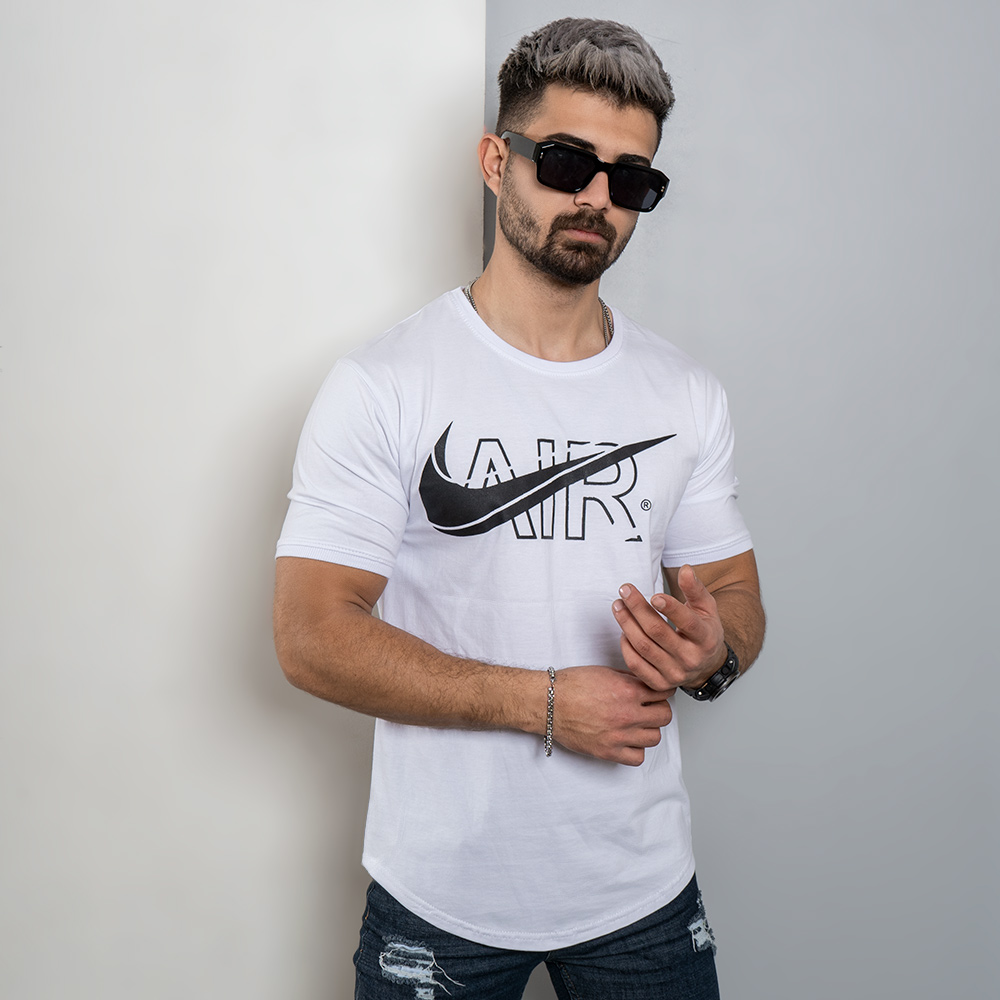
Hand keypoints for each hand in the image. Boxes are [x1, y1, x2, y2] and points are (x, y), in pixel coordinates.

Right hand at [552, 665, 671, 766]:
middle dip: (658, 710)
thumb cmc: (571, 686)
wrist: (549, 703)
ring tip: (636, 725)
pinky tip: (627, 740)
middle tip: (648, 708)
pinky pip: (638, 757)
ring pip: (655, 738)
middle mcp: (627, 713)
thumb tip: (645, 684)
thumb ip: (629, 679)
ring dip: (648, 730)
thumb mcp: (605, 672)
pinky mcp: (609, 752)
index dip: (662, 691)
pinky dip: (636, 750)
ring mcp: (619, 735)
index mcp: (628, 690)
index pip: (665, 693)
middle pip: (664, 716)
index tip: (657, 694)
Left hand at [612, 565, 726, 692]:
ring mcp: (675, 674)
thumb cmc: (704, 632)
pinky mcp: (660, 684)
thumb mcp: (706, 608)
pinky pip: (636, 665)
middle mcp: (691, 658)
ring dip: (626, 624)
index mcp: (705, 638)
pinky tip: (623, 631)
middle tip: (624, 590)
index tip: (653, 595)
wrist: (706, 667)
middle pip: (657, 632)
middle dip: (637, 609)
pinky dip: (626, 647)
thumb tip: (686, 569)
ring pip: (644, 647)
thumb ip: (695, 589)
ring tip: (618, 605)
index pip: (687, 622)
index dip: (670, 608)